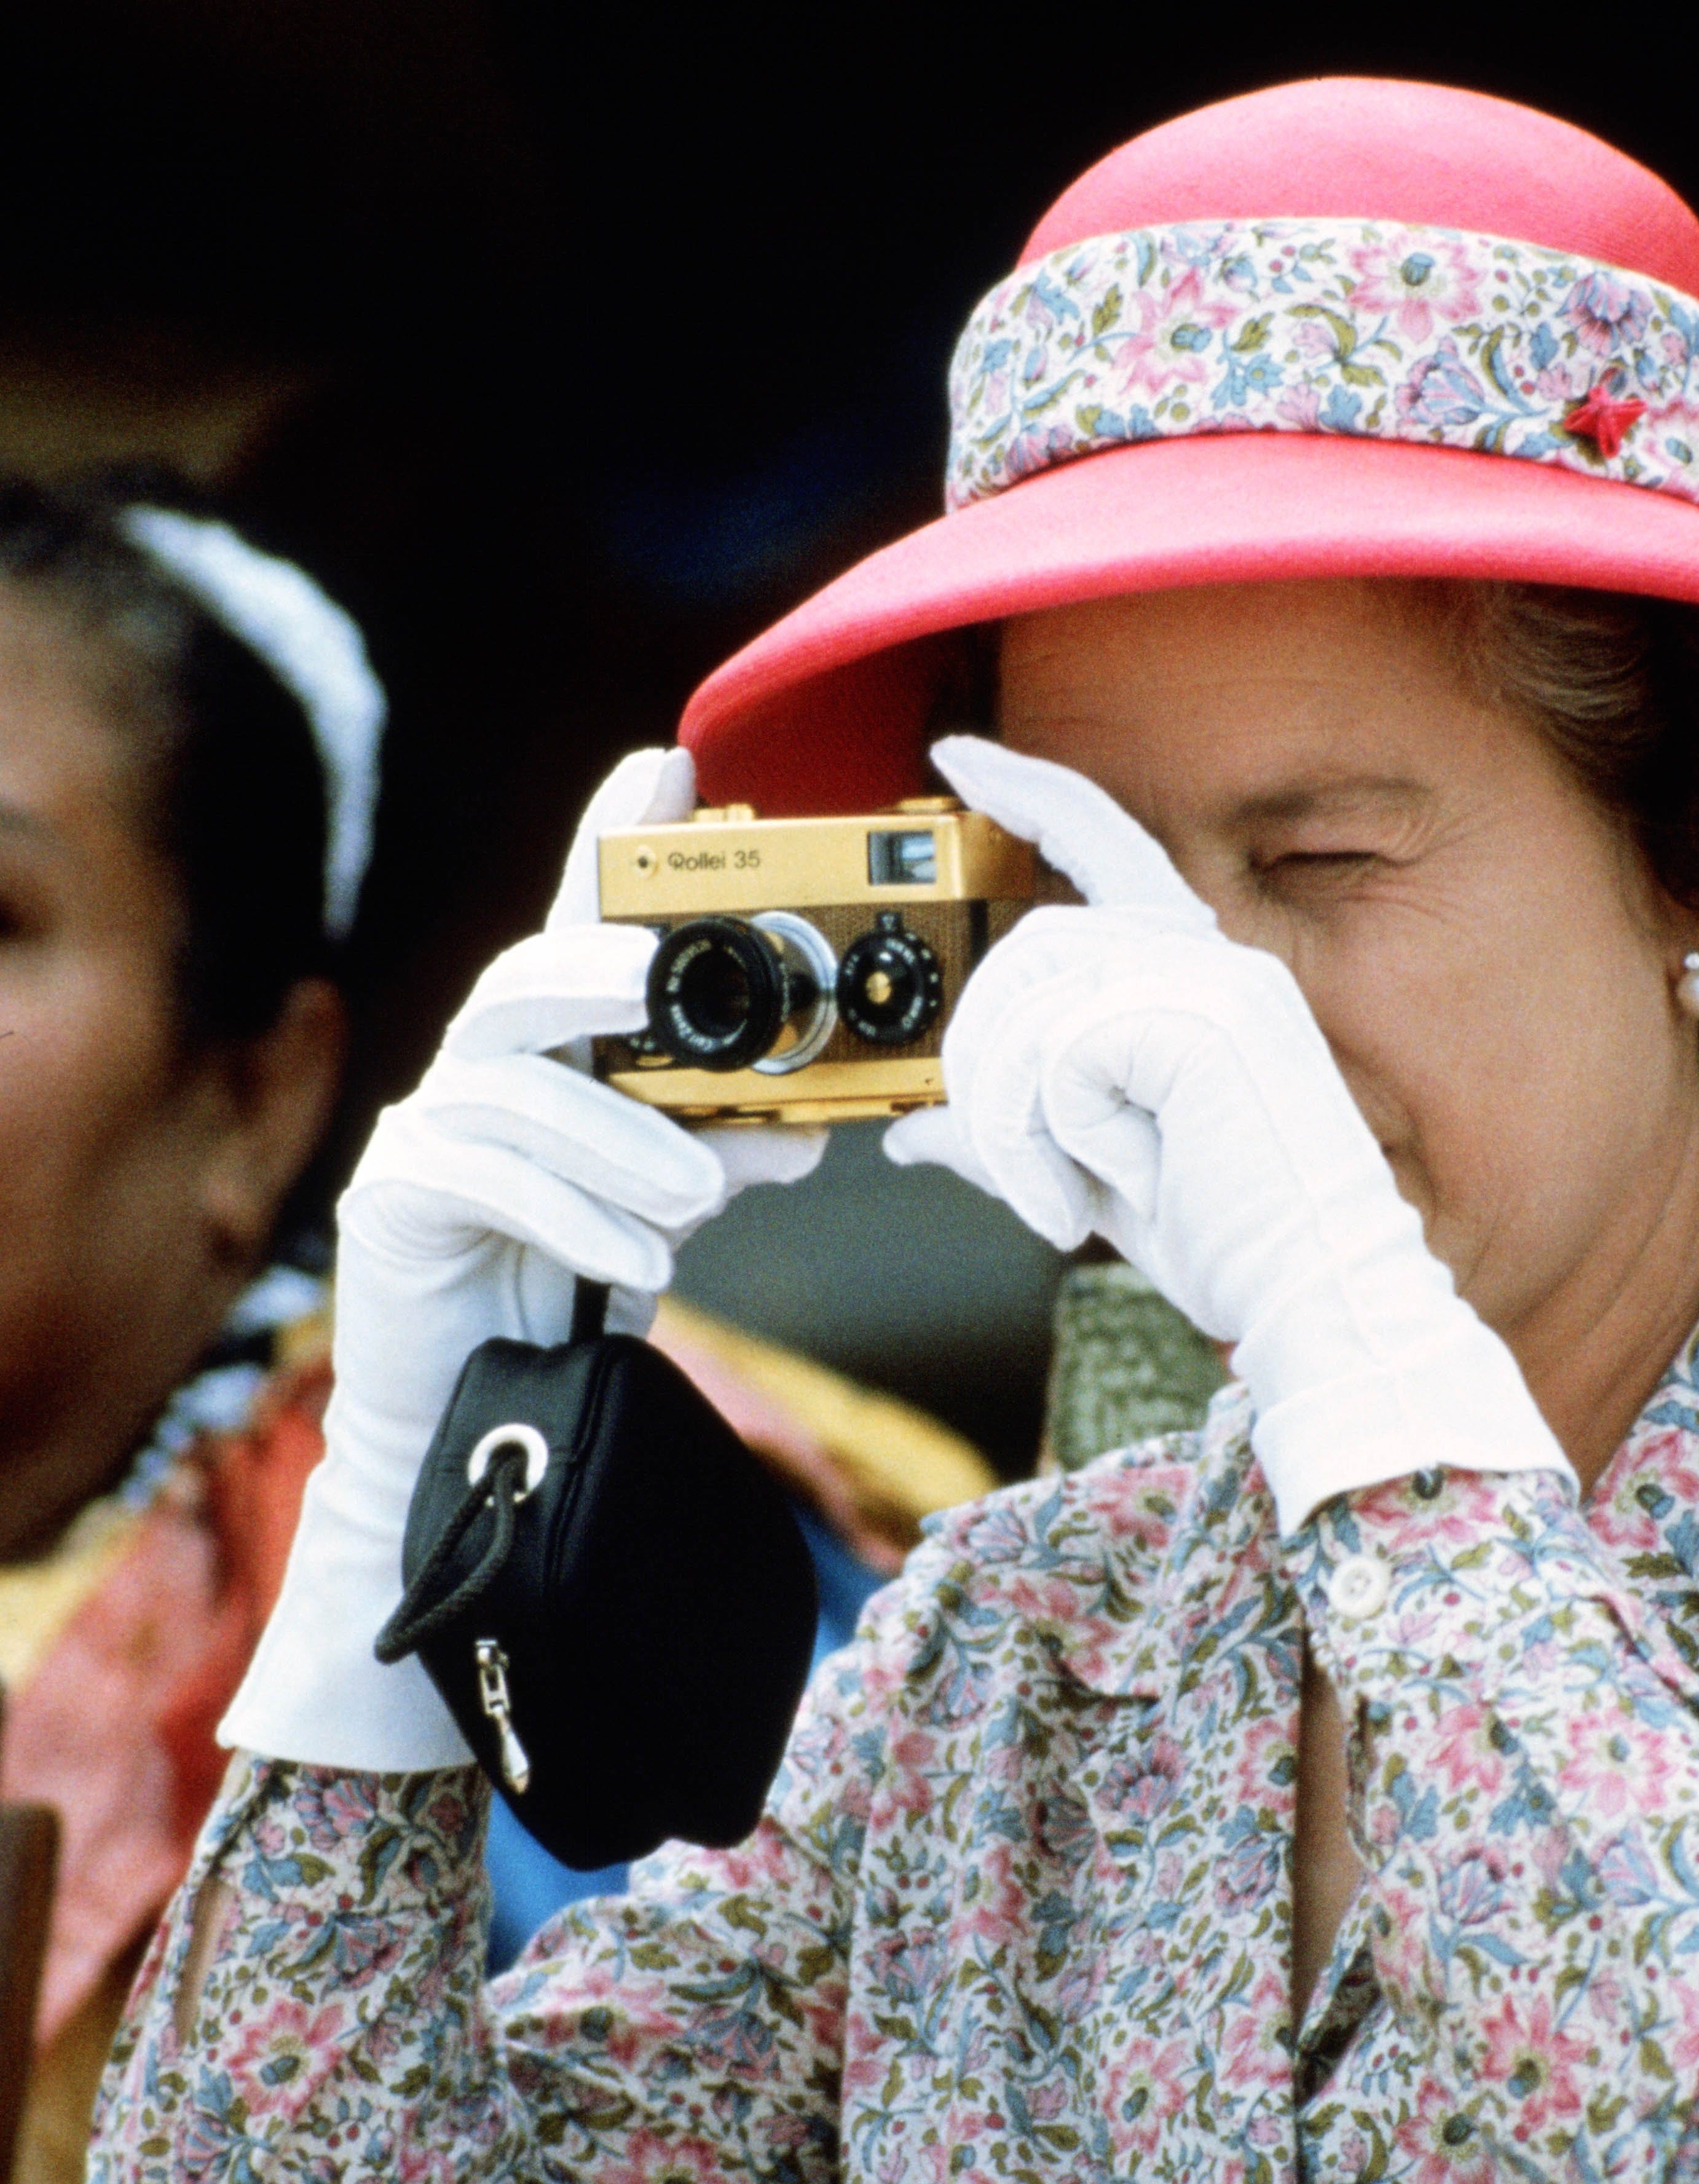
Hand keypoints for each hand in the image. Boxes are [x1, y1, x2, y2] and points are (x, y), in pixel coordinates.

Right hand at [222, 749, 825, 1770]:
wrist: (482, 1421)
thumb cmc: (577, 1293)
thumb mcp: (670, 1203)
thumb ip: (726, 1152)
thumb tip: (817, 1129)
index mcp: (553, 1055)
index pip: (583, 927)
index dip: (614, 838)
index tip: (671, 762)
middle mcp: (480, 1072)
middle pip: (521, 984)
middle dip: (590, 969)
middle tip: (650, 981)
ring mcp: (426, 1133)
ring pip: (512, 1093)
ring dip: (614, 1140)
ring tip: (694, 1203)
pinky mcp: (396, 1203)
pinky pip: (477, 1180)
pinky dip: (565, 1213)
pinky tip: (628, 1261)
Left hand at [886, 737, 1567, 1529]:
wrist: (1316, 1296)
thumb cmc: (1228, 1243)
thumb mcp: (1095, 1179)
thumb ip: (1012, 1135)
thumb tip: (912, 1135)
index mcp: (1201, 975)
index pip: (1107, 844)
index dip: (1032, 792)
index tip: (960, 758)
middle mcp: (1213, 957)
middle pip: (1029, 948)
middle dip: (985, 1065)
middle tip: (1013, 1171)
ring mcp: (1214, 979)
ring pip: (1032, 1000)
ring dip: (1015, 1117)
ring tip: (1062, 1195)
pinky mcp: (1201, 1019)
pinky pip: (1061, 1050)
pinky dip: (1054, 1134)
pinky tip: (1109, 1182)